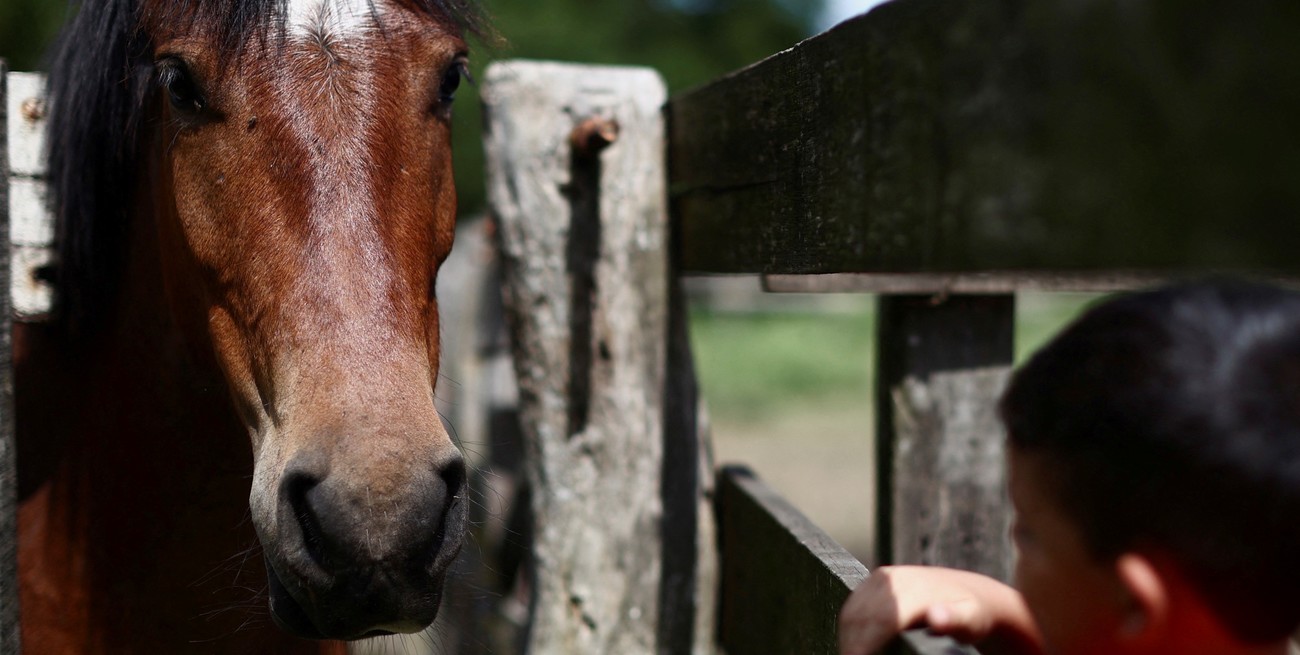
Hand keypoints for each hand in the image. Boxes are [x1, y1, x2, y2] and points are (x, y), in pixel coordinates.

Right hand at [837, 565, 1042, 654]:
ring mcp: (882, 577)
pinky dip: (849, 627)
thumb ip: (953, 619)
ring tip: (852, 654)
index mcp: (913, 588)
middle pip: (860, 616)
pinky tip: (854, 643)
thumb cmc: (971, 614)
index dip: (865, 644)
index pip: (880, 619)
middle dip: (852, 643)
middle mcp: (892, 579)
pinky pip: (853, 605)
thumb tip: (936, 617)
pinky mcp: (875, 580)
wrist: (971, 592)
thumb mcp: (971, 620)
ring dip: (848, 637)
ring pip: (852, 611)